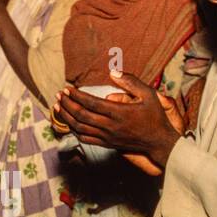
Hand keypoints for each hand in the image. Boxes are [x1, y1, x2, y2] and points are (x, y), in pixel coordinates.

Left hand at [55, 70, 180, 174]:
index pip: (91, 103)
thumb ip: (131, 82)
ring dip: (66, 117)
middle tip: (58, 95)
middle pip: (81, 115)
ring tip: (57, 107)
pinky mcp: (107, 144)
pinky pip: (85, 139)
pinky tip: (68, 122)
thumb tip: (113, 72)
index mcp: (119, 112)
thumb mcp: (149, 95)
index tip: (67, 88)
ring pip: (80, 128)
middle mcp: (110, 126)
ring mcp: (107, 137)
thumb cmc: (155, 117)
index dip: (76, 95)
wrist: (159, 142)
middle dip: (67, 104)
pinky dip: (74, 130)